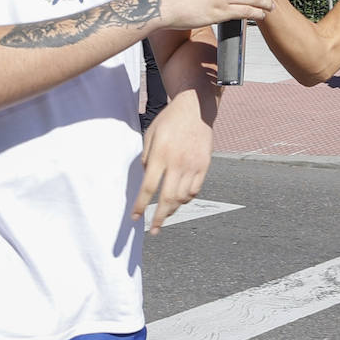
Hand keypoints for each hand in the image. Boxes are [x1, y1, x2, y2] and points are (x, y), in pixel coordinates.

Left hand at [132, 97, 212, 232]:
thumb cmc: (169, 121)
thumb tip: (145, 179)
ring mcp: (193, 165)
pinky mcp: (204, 165)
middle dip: (159, 218)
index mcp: (161, 155)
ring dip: (172, 210)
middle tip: (153, 230)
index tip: (135, 218)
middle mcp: (177, 163)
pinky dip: (186, 199)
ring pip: (182, 197)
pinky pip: (195, 190)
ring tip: (164, 216)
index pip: (148, 187)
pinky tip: (180, 200)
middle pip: (167, 198)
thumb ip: (147, 158)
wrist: (195, 109)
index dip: (141, 205)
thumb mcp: (150, 135)